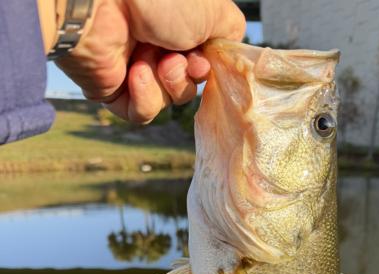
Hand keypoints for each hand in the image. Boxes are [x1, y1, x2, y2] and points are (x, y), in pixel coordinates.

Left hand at [55, 0, 245, 122]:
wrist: (103, 3)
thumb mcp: (213, 9)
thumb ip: (231, 30)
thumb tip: (226, 52)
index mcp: (176, 26)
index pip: (202, 63)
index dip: (207, 67)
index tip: (203, 58)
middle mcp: (154, 45)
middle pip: (188, 86)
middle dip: (187, 77)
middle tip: (177, 58)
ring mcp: (133, 69)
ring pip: (168, 100)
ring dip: (167, 84)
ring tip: (152, 60)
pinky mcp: (112, 90)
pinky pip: (142, 113)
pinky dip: (145, 98)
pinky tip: (135, 74)